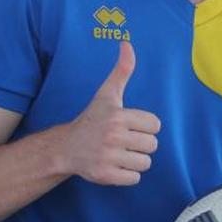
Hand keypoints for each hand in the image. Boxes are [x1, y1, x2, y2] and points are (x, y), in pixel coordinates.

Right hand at [63, 40, 160, 185]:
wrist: (66, 147)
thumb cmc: (92, 120)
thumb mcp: (107, 94)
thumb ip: (121, 71)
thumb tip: (127, 43)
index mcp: (117, 115)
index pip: (155, 125)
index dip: (144, 126)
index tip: (128, 126)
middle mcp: (113, 136)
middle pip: (152, 145)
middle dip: (140, 144)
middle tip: (123, 141)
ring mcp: (108, 157)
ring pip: (145, 163)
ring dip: (135, 160)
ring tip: (119, 153)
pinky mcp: (105, 175)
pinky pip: (134, 178)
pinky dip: (127, 175)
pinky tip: (114, 165)